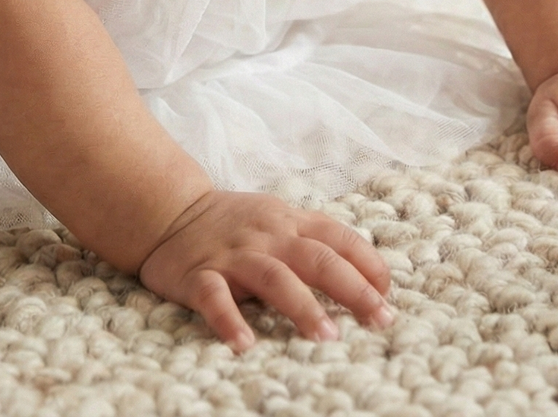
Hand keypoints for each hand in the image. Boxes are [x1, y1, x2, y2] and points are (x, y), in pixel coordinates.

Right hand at [137, 190, 393, 350]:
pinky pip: (214, 297)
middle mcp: (266, 237)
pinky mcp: (199, 275)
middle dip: (351, 287)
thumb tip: (375, 281)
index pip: (338, 237)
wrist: (170, 212)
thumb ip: (318, 242)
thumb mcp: (279, 221)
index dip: (368, 264)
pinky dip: (229, 320)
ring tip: (327, 336)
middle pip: (315, 257)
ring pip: (273, 276)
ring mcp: (233, 256)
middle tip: (380, 320)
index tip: (388, 297)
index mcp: (289, 222)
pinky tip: (244, 344)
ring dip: (302, 305)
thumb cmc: (237, 226)